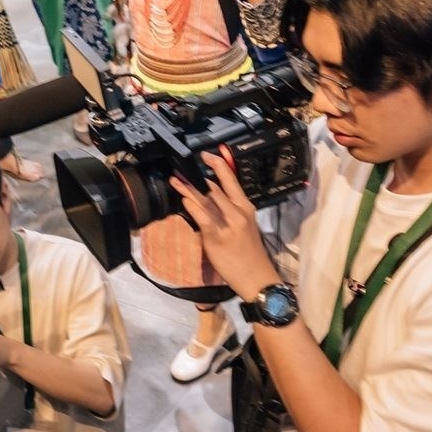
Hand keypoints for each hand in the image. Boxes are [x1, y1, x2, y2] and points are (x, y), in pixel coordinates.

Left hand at [166, 151, 281, 302]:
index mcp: (246, 207)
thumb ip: (228, 212)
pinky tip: (183, 199)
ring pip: (205, 198)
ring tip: (175, 179)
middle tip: (181, 167)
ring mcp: (227, 223)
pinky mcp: (216, 236)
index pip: (231, 179)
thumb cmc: (249, 253)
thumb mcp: (244, 227)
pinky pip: (200, 216)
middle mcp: (237, 211)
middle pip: (215, 186)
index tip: (207, 154)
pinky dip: (190, 205)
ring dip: (187, 187)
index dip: (218, 163)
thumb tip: (208, 201)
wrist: (256, 277)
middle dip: (195, 175)